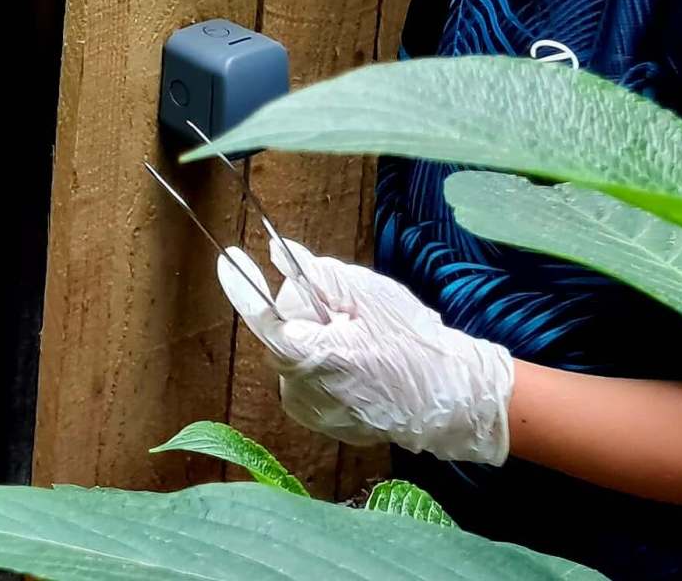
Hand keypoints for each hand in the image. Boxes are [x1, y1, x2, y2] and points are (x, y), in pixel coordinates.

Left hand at [217, 235, 512, 465]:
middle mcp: (302, 393)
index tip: (227, 258)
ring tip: (362, 341)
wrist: (454, 399)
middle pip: (283, 334)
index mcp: (311, 359)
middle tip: (348, 314)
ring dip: (316, 340)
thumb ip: (318, 275)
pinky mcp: (326, 425)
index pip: (263, 318)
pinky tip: (360, 363)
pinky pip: (309, 380)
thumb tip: (280, 255)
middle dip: (305, 315)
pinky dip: (325, 364)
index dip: (242, 286)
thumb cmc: (414, 343)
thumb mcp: (369, 295)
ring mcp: (313, 414)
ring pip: (296, 356)